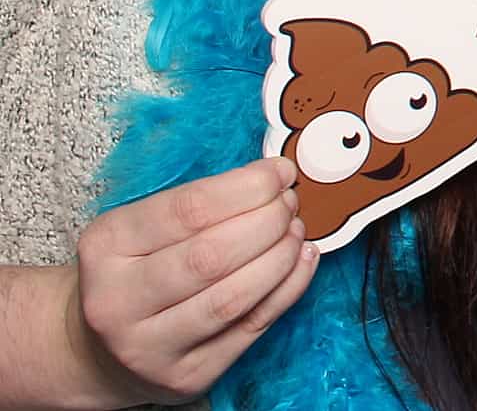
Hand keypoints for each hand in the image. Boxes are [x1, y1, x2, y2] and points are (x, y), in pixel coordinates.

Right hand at [72, 157, 317, 404]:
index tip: (281, 172)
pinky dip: (288, 288)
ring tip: (297, 230)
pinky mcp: (187, 377)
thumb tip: (273, 178)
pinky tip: (302, 261)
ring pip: (233, 298)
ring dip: (280, 256)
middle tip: (289, 203)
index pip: (188, 209)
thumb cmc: (133, 271)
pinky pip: (252, 328)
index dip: (247, 186)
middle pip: (212, 256)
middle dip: (268, 221)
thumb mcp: (139, 228)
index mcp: (106, 248)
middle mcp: (118, 303)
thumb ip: (198, 204)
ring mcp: (151, 348)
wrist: (100, 350)